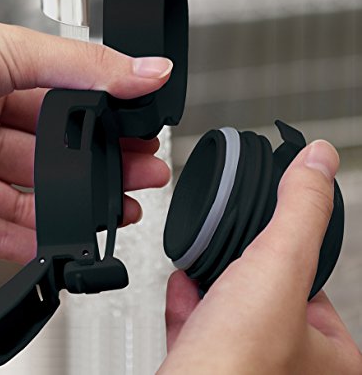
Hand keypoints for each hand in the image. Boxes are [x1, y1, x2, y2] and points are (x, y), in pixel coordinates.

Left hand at [0, 11, 171, 263]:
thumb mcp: (9, 51)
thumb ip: (86, 66)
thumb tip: (149, 69)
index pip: (67, 102)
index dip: (108, 119)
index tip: (142, 133)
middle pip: (55, 152)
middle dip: (103, 166)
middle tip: (142, 174)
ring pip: (30, 195)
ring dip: (74, 207)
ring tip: (117, 212)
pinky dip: (29, 241)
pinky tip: (62, 242)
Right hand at [161, 140, 361, 373]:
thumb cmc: (233, 367)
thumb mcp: (278, 267)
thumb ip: (300, 210)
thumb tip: (319, 160)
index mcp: (331, 363)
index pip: (319, 294)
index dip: (294, 258)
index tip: (277, 237)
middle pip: (271, 303)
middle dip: (250, 271)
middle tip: (241, 246)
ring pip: (234, 321)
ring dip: (218, 286)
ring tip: (209, 258)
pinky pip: (202, 336)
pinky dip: (191, 308)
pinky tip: (182, 286)